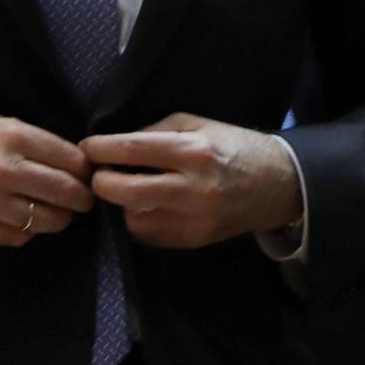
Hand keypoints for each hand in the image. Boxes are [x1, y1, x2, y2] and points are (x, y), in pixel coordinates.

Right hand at [0, 113, 92, 245]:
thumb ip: (34, 141)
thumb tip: (72, 160)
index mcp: (14, 137)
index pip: (72, 159)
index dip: (86, 170)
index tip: (89, 175)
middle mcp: (4, 170)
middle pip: (66, 191)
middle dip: (82, 198)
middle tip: (84, 199)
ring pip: (47, 220)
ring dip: (60, 218)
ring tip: (59, 213)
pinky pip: (19, 237)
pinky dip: (29, 231)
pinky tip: (26, 221)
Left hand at [83, 114, 303, 248]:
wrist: (277, 184)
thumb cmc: (235, 147)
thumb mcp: (201, 125)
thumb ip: (158, 131)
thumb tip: (117, 144)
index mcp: (195, 150)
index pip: (133, 149)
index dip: (102, 149)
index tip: (87, 147)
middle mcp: (193, 187)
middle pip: (125, 191)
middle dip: (102, 182)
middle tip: (97, 174)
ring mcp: (193, 218)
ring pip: (133, 216)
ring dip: (123, 203)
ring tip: (130, 189)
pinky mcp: (192, 239)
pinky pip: (149, 233)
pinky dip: (142, 219)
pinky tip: (151, 206)